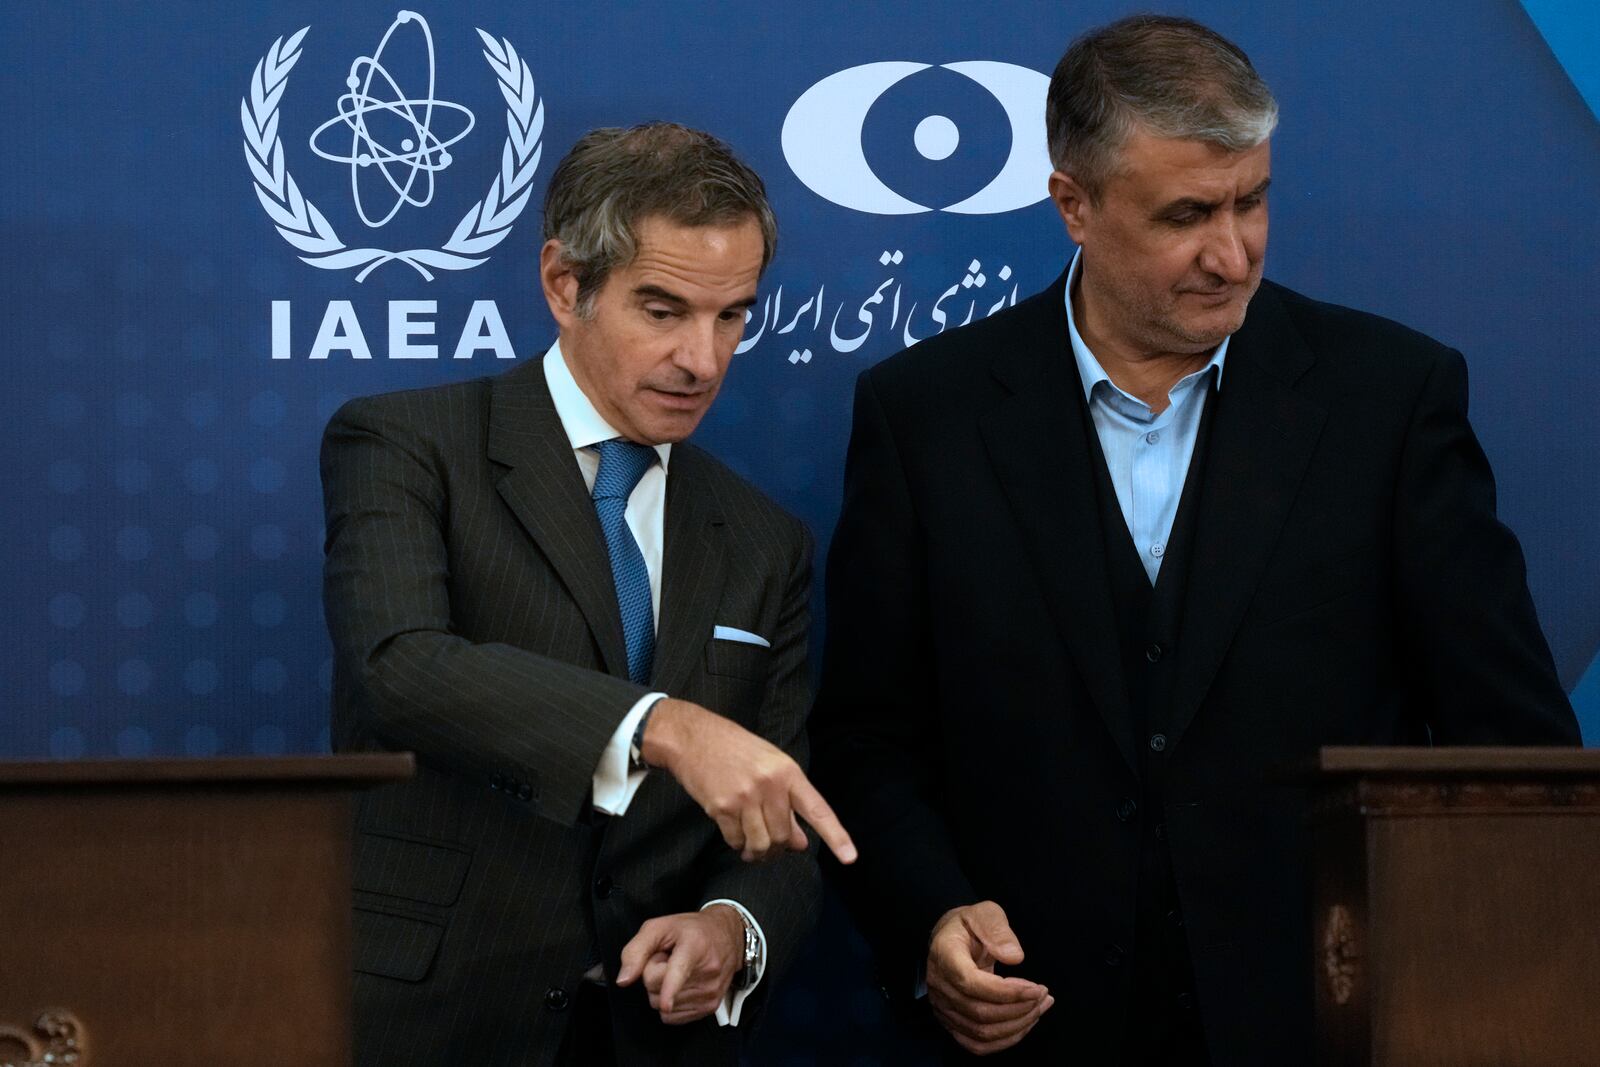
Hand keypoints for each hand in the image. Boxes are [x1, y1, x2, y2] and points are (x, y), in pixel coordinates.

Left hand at [615, 906, 744, 1024]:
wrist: (727, 937)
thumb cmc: (692, 930)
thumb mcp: (659, 927)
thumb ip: (636, 950)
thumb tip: (624, 980)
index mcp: (695, 946)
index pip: (679, 971)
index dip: (670, 988)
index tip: (667, 1004)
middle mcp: (707, 971)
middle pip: (657, 988)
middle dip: (653, 974)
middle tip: (668, 959)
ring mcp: (710, 992)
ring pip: (663, 1006)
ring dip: (662, 990)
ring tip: (678, 970)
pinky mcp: (710, 1007)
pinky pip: (672, 1017)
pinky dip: (670, 1003)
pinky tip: (683, 985)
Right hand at [642, 698, 856, 864]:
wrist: (693, 737)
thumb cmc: (736, 750)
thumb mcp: (771, 767)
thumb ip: (788, 803)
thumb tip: (800, 843)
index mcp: (788, 773)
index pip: (817, 810)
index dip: (836, 836)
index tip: (850, 857)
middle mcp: (769, 786)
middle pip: (784, 837)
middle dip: (778, 848)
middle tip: (770, 846)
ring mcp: (744, 797)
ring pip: (761, 844)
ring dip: (757, 852)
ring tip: (752, 847)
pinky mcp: (720, 808)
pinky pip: (735, 841)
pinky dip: (737, 844)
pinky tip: (735, 833)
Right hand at [926, 901, 1052, 1055]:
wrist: (950, 939)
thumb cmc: (970, 925)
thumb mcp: (985, 913)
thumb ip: (997, 930)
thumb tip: (1014, 957)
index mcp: (944, 954)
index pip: (971, 982)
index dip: (1006, 991)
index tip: (1037, 988)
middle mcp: (939, 985)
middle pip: (979, 1012)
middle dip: (1019, 1008)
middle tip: (1044, 995)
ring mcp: (942, 1008)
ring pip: (981, 1031)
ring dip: (1017, 1025)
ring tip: (1040, 1007)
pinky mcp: (951, 1022)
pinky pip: (977, 1044)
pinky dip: (1005, 1040)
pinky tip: (1024, 1024)